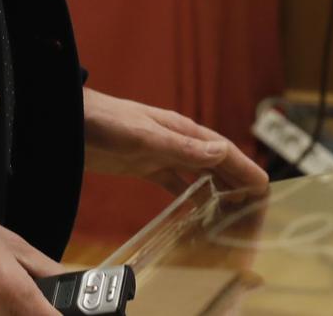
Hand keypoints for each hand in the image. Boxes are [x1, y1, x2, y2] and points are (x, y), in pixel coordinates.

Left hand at [82, 88, 269, 196]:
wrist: (67, 119)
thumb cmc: (104, 121)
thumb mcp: (143, 136)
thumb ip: (181, 147)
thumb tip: (223, 151)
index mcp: (182, 131)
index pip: (223, 151)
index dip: (245, 170)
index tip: (265, 188)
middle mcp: (177, 141)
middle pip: (216, 164)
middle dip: (238, 182)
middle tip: (258, 207)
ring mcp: (161, 153)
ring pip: (199, 174)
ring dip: (218, 191)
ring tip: (234, 212)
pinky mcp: (144, 166)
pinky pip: (175, 184)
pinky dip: (190, 197)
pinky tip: (197, 211)